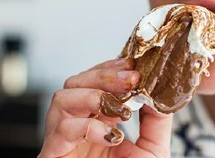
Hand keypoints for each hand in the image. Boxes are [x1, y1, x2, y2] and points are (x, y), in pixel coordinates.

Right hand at [38, 58, 172, 157]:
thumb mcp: (153, 150)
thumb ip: (156, 121)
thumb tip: (160, 93)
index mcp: (99, 121)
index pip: (96, 83)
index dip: (111, 69)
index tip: (133, 66)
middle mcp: (79, 126)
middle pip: (75, 83)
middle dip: (103, 76)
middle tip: (130, 78)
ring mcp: (64, 140)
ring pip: (61, 99)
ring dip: (92, 96)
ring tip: (120, 110)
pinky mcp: (54, 155)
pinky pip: (61, 130)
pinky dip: (87, 126)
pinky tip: (110, 135)